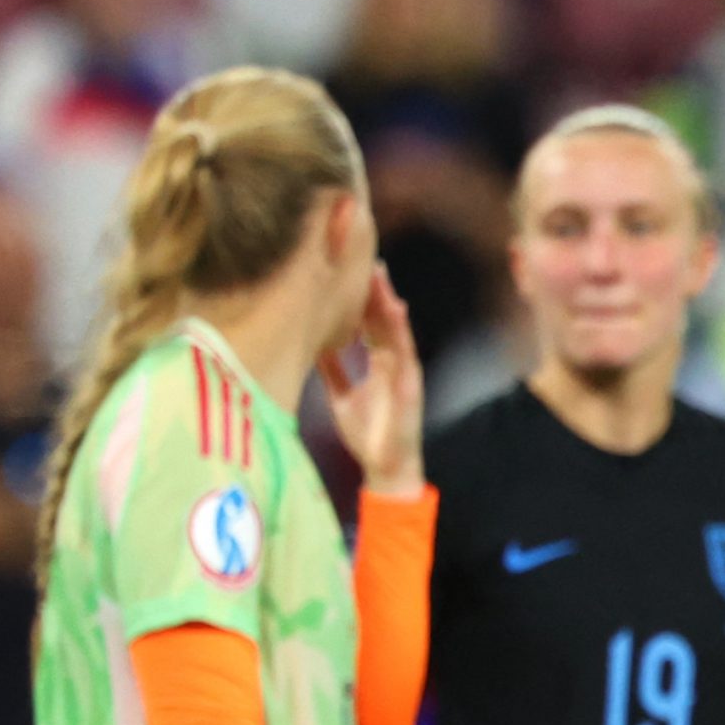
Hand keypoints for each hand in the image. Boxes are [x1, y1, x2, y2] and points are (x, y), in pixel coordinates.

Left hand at [320, 266, 424, 497]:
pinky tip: (395, 308)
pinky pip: (405, 351)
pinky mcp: (410, 383)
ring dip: (387, 300)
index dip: (357, 297)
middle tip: (360, 256)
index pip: (367, 322)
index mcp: (377, 363)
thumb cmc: (366, 435)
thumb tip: (315, 346)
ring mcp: (404, 371)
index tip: (344, 268)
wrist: (385, 468)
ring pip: (394, 328)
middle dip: (372, 289)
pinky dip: (400, 330)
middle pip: (381, 318)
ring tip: (378, 272)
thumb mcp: (341, 395)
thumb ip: (332, 370)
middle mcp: (392, 361)